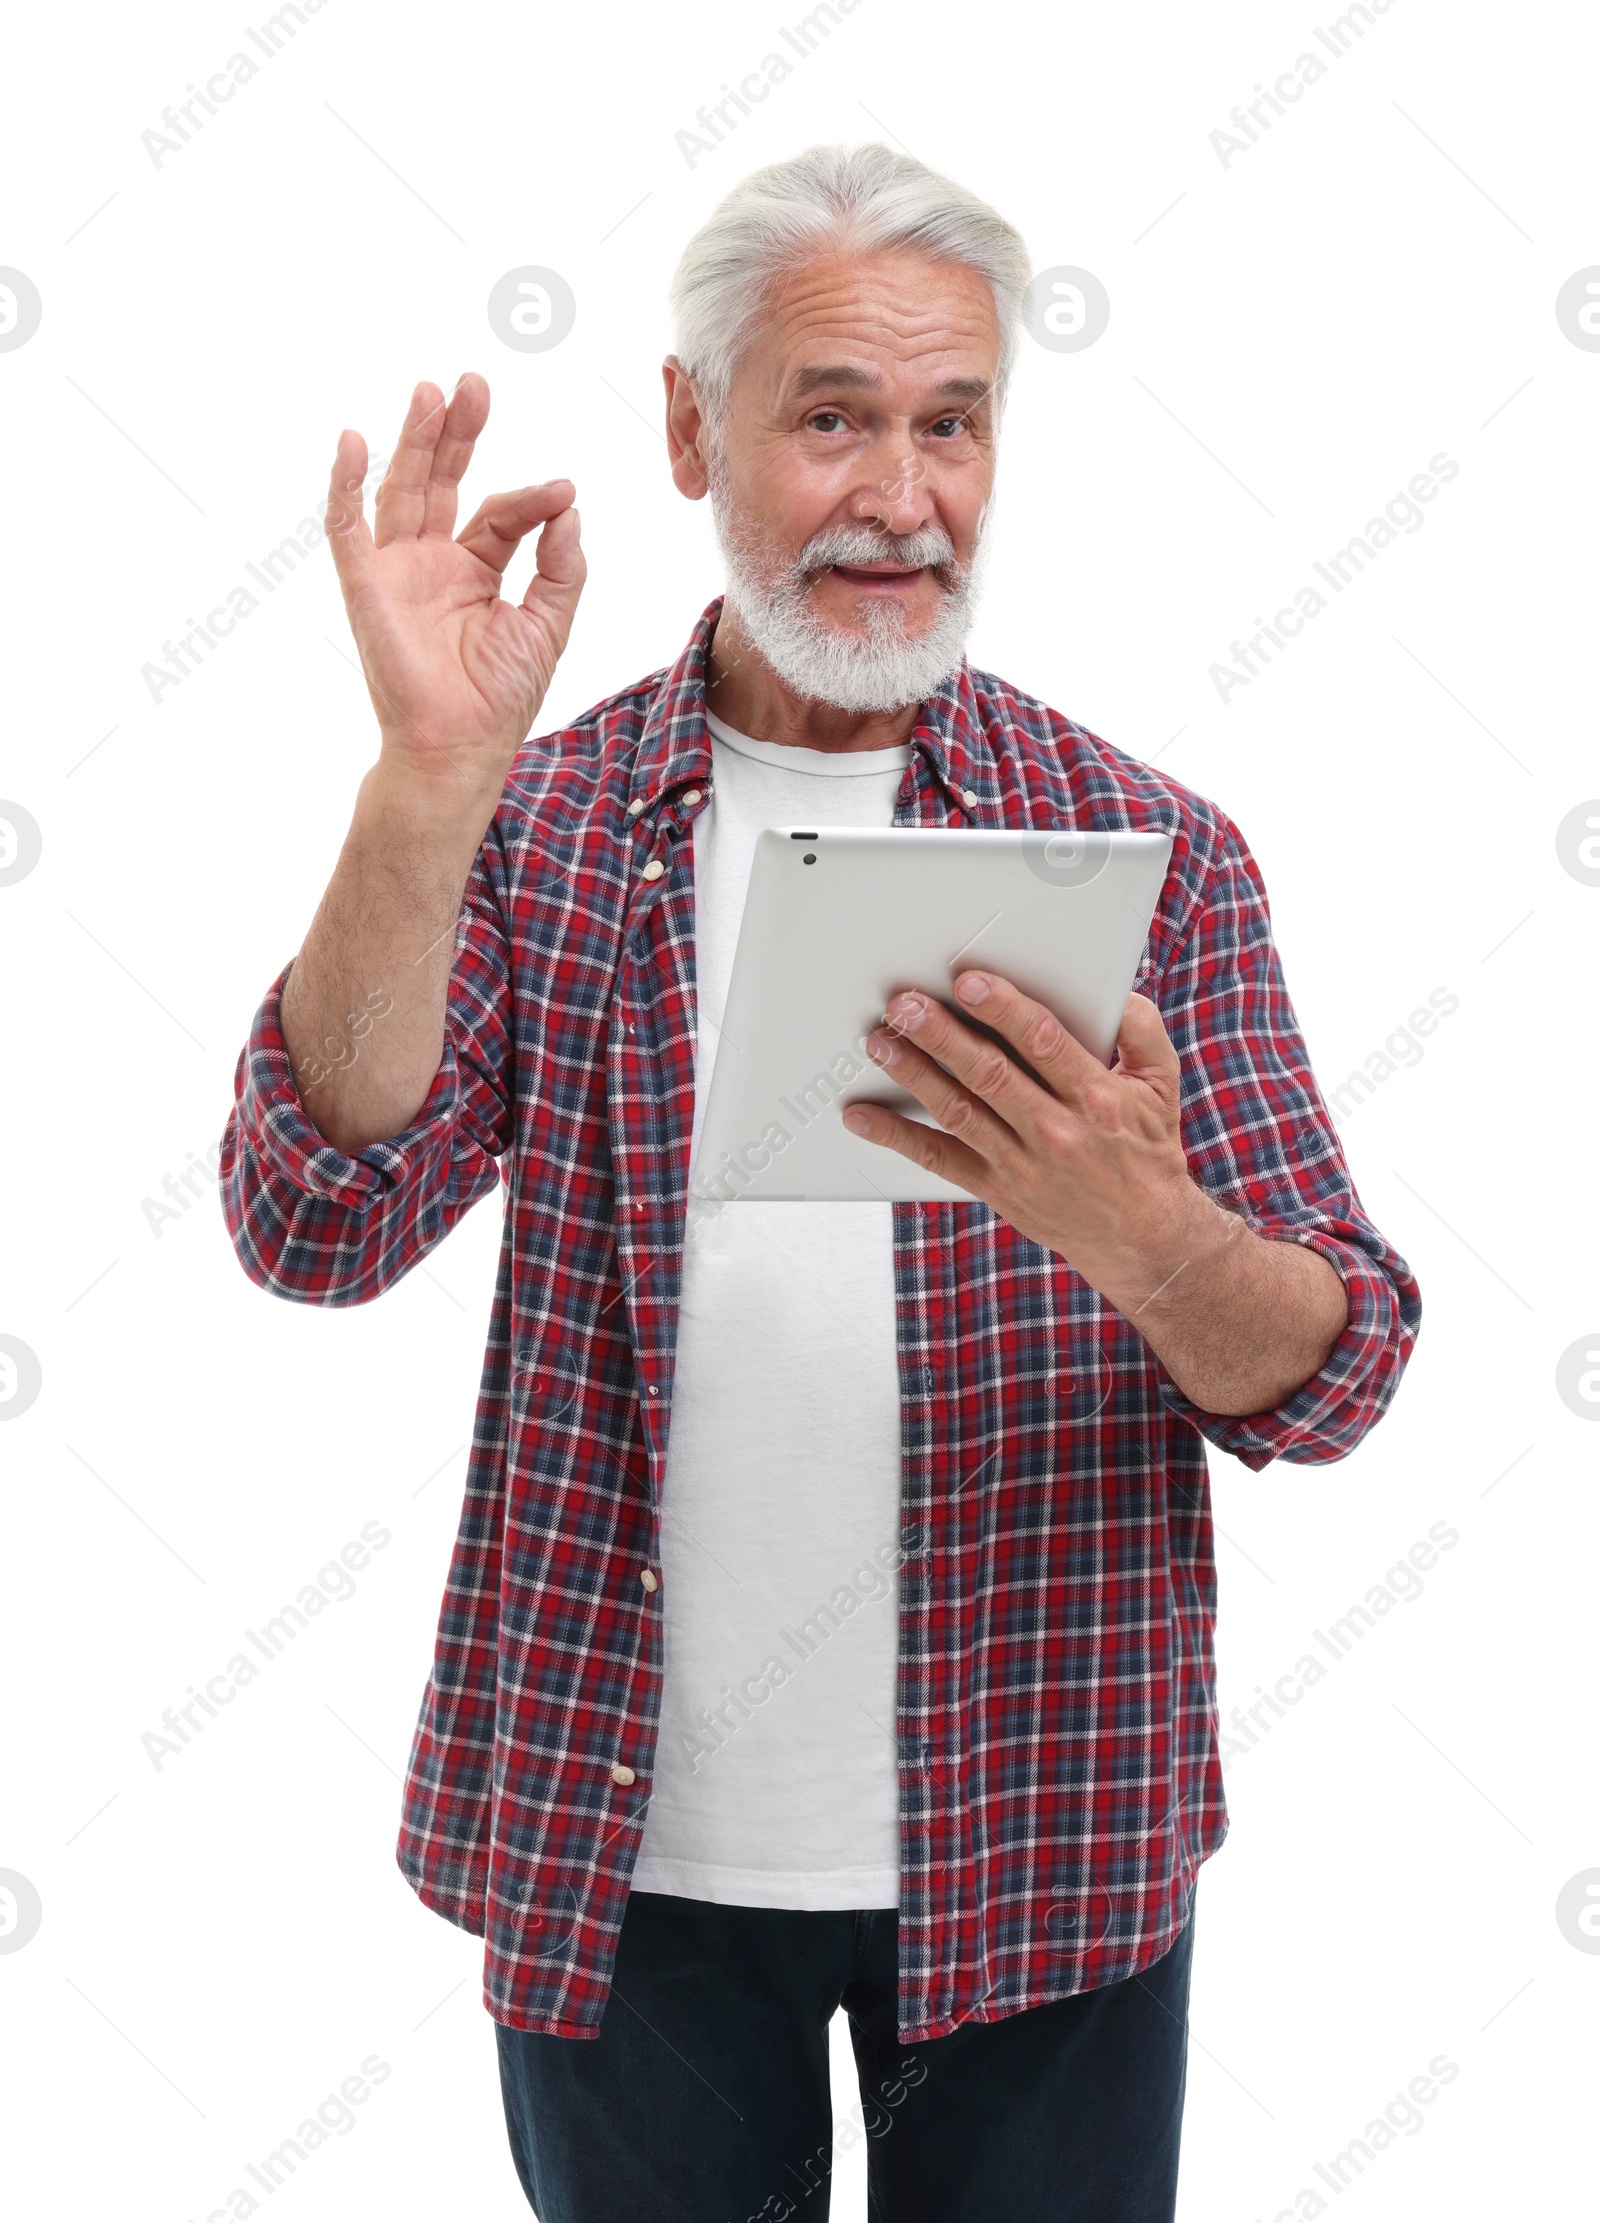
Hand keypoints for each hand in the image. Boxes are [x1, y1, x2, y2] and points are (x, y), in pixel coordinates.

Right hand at [325, 373, 584, 799]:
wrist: (459, 745)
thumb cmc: (501, 697)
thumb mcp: (547, 623)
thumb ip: (560, 565)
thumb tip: (568, 506)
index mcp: (475, 570)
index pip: (501, 515)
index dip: (530, 499)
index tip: (561, 491)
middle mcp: (433, 562)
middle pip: (443, 481)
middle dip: (458, 433)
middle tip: (474, 385)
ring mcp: (397, 570)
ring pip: (403, 491)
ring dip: (414, 441)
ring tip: (432, 393)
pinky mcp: (365, 586)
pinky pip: (347, 528)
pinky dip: (346, 485)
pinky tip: (354, 443)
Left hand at [842, 973, 1212, 1306]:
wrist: (1141, 1236)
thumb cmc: (1145, 1150)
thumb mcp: (1162, 1084)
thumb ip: (1141, 1029)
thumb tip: (1110, 988)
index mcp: (1096, 1097)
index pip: (1044, 1043)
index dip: (1003, 1009)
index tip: (969, 982)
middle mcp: (1056, 1131)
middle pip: (989, 1074)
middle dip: (942, 1035)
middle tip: (904, 1005)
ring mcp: (1021, 1163)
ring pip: (957, 1111)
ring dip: (913, 1074)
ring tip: (880, 1042)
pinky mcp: (996, 1188)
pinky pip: (938, 1160)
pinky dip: (896, 1137)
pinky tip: (862, 1116)